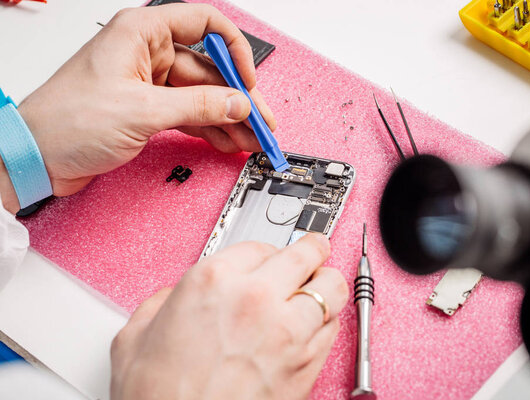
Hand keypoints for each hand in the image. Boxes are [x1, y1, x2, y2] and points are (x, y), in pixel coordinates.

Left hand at [2, 4, 274, 212]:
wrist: (36, 157)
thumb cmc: (67, 121)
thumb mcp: (142, 111)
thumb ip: (197, 105)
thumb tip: (237, 103)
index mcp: (141, 34)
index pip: (203, 24)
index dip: (234, 49)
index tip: (248, 79)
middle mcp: (147, 54)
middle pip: (208, 69)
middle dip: (237, 97)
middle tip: (260, 123)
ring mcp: (148, 83)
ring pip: (201, 95)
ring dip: (227, 118)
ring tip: (250, 139)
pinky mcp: (146, 110)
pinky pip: (188, 113)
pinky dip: (209, 128)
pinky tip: (227, 141)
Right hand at [110, 234, 348, 399]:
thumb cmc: (158, 398)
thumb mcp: (135, 336)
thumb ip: (163, 302)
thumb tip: (176, 297)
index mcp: (214, 281)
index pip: (259, 245)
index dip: (265, 252)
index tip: (267, 258)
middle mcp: (257, 298)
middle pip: (306, 253)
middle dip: (311, 249)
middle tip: (313, 250)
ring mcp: (287, 330)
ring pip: (331, 286)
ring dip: (326, 283)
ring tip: (320, 284)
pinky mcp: (307, 363)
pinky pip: (334, 326)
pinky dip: (328, 319)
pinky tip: (315, 322)